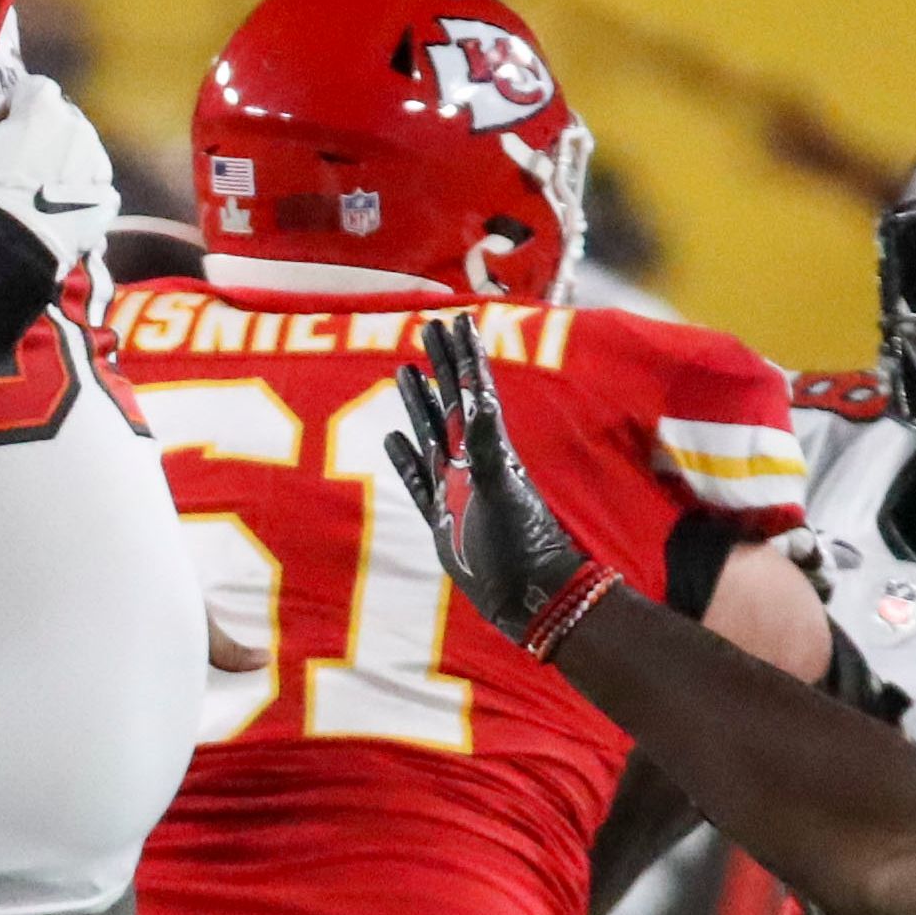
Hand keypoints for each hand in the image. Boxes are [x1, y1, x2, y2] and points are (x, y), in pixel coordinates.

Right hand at [0, 74, 117, 275]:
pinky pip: (95, 185)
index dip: (13, 105)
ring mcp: (98, 161)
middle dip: (42, 132)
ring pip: (81, 150)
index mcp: (44, 106)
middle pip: (61, 118)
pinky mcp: (107, 196)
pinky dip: (81, 191)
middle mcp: (79, 126)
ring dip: (64, 159)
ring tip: (40, 188)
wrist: (13, 244)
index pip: (33, 87)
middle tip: (17, 159)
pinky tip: (60, 207)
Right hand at [385, 313, 611, 657]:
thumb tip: (477, 401)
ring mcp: (455, 485)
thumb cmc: (518, 545)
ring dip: (420, 400)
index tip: (455, 319)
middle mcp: (471, 460)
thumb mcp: (501, 491)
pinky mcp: (440, 513)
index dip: (464, 354)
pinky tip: (392, 438)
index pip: (473, 389)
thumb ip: (487, 447)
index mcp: (488, 448)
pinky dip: (404, 455)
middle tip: (428, 326)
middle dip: (441, 362)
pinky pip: (417, 474)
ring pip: (432, 431)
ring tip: (404, 369)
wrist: (523, 596)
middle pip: (451, 399)